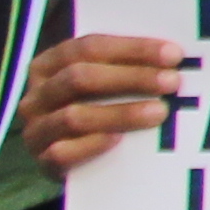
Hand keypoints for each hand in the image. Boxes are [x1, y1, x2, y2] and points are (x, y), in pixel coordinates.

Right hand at [18, 32, 177, 174]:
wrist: (74, 158)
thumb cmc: (97, 108)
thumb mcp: (104, 83)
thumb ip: (125, 66)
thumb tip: (174, 55)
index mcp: (48, 65)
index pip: (88, 47)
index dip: (132, 49)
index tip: (173, 54)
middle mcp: (36, 96)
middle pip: (80, 78)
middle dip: (131, 78)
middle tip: (172, 82)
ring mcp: (36, 130)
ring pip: (73, 116)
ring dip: (120, 113)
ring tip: (159, 112)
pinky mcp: (42, 162)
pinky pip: (61, 153)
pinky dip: (91, 145)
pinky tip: (119, 140)